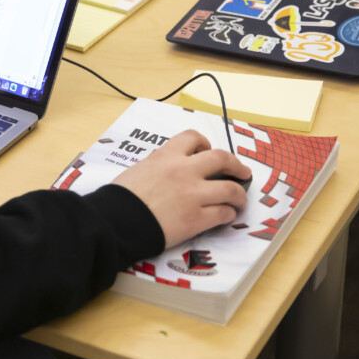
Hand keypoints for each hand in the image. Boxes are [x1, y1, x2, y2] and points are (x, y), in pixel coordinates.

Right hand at [112, 130, 250, 247]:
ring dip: (239, 194)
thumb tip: (170, 170)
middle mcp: (184, 170)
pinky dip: (229, 214)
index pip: (193, 138)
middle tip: (242, 172)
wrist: (116, 221)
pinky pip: (223, 213)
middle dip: (236, 165)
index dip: (205, 143)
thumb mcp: (138, 169)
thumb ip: (158, 165)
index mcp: (166, 156)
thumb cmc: (120, 197)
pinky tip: (226, 216)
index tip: (208, 151)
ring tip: (240, 200)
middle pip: (221, 159)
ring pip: (230, 189)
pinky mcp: (196, 219)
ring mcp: (193, 195)